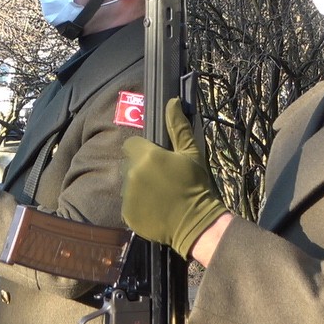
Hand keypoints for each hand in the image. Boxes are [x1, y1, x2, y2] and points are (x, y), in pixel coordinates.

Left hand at [121, 98, 227, 259]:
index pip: (131, 145)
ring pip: (127, 184)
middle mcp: (132, 173)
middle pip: (129, 164)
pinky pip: (127, 204)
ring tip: (157, 195)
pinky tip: (153, 208)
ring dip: (137, 187)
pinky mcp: (127, 214)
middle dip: (140, 168)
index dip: (142, 150)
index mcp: (146, 156)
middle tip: (160, 179)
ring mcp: (128, 195)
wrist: (197, 222)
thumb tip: (172, 101)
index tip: (156, 159)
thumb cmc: (195, 185)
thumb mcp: (190, 153)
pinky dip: (137, 205)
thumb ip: (178, 127)